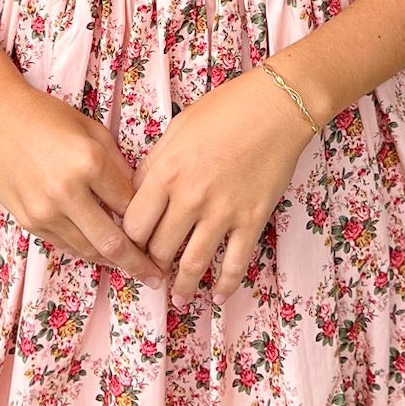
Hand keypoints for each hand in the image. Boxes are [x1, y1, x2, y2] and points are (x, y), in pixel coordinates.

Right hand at [0, 79, 169, 289]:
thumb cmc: (47, 116)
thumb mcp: (92, 130)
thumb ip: (117, 165)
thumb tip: (139, 197)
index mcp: (89, 163)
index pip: (130, 206)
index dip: (150, 223)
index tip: (164, 235)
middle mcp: (67, 192)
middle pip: (113, 242)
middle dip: (140, 263)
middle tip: (158, 276)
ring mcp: (45, 211)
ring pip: (89, 251)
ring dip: (114, 263)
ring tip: (134, 270)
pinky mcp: (29, 221)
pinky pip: (65, 245)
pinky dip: (86, 251)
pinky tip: (102, 254)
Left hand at [119, 67, 315, 303]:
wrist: (276, 107)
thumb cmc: (224, 109)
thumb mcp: (176, 129)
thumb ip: (154, 164)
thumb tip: (137, 194)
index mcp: (165, 173)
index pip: (134, 225)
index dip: (128, 241)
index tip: (130, 247)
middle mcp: (190, 198)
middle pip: (159, 248)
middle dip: (152, 264)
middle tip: (151, 273)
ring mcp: (222, 212)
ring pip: (193, 264)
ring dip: (183, 287)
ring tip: (178, 298)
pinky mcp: (252, 220)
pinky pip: (235, 263)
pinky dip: (226, 285)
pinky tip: (219, 297)